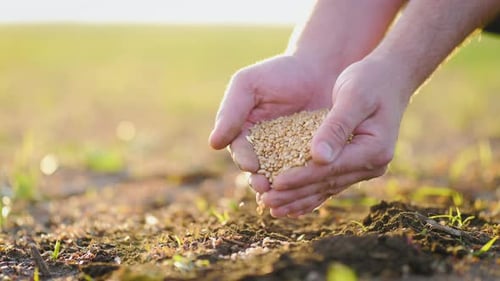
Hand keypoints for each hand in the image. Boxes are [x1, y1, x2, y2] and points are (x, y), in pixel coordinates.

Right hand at [209, 54, 335, 192]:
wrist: (319, 69)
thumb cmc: (279, 72)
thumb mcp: (248, 85)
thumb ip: (230, 111)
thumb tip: (213, 143)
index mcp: (244, 133)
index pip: (240, 150)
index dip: (244, 159)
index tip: (250, 166)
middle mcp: (264, 148)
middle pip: (259, 169)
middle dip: (260, 179)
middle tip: (265, 186)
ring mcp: (289, 155)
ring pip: (282, 176)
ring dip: (281, 187)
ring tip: (285, 192)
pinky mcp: (311, 158)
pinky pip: (306, 173)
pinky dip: (305, 183)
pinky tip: (309, 189)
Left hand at [261, 57, 413, 216]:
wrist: (389, 76)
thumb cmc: (369, 80)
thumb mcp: (353, 97)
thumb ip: (336, 126)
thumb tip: (318, 157)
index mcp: (374, 149)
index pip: (330, 169)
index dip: (301, 177)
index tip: (275, 184)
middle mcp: (371, 164)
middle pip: (326, 183)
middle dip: (294, 193)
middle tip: (266, 202)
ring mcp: (364, 167)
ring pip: (326, 187)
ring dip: (298, 199)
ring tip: (272, 208)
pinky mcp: (353, 163)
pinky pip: (329, 183)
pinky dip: (309, 193)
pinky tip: (290, 204)